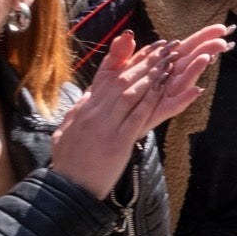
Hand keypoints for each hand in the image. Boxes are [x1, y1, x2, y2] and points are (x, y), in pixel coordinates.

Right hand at [53, 26, 230, 197]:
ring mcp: (105, 126)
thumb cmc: (69, 163)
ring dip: (151, 76)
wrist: (67, 188)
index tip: (148, 46)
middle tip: (166, 47)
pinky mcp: (117, 142)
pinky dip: (150, 101)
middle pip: (122, 80)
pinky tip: (163, 89)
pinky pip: (136, 116)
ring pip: (130, 93)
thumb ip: (79, 112)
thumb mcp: (67, 130)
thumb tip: (87, 98)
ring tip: (169, 61)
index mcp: (85, 108)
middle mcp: (94, 113)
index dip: (129, 59)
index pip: (108, 77)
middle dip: (146, 62)